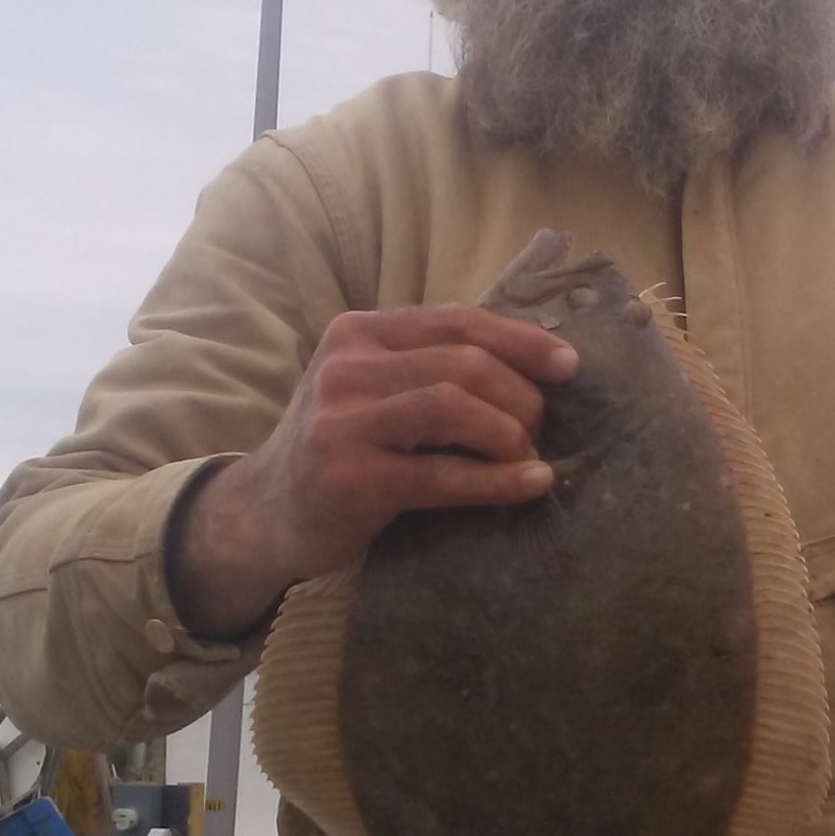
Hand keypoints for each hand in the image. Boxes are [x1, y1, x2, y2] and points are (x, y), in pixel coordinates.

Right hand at [170, 304, 578, 637]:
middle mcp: (347, 367)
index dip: (521, 340)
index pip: (456, 320)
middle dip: (521, 395)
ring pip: (454, 406)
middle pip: (463, 362)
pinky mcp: (350, 478)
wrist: (264, 515)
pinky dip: (498, 480)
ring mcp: (343, 421)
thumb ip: (431, 369)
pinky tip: (531, 485)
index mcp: (360, 334)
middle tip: (541, 429)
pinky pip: (443, 474)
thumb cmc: (340, 450)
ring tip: (531, 457)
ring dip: (510, 433)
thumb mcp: (373, 392)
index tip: (569, 366)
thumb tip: (535, 368)